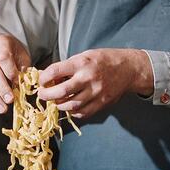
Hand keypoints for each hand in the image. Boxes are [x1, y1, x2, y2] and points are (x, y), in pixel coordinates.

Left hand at [37, 49, 152, 118]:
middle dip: (46, 95)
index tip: (41, 80)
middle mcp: (88, 78)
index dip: (43, 78)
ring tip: (56, 100)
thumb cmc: (103, 60)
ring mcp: (95, 93)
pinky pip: (82, 113)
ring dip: (58, 105)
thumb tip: (48, 77)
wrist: (128, 69)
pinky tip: (70, 106)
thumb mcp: (84, 56)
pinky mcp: (101, 104)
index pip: (55, 71)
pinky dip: (72, 112)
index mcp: (82, 63)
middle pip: (61, 92)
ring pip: (70, 106)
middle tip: (42, 94)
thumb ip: (67, 67)